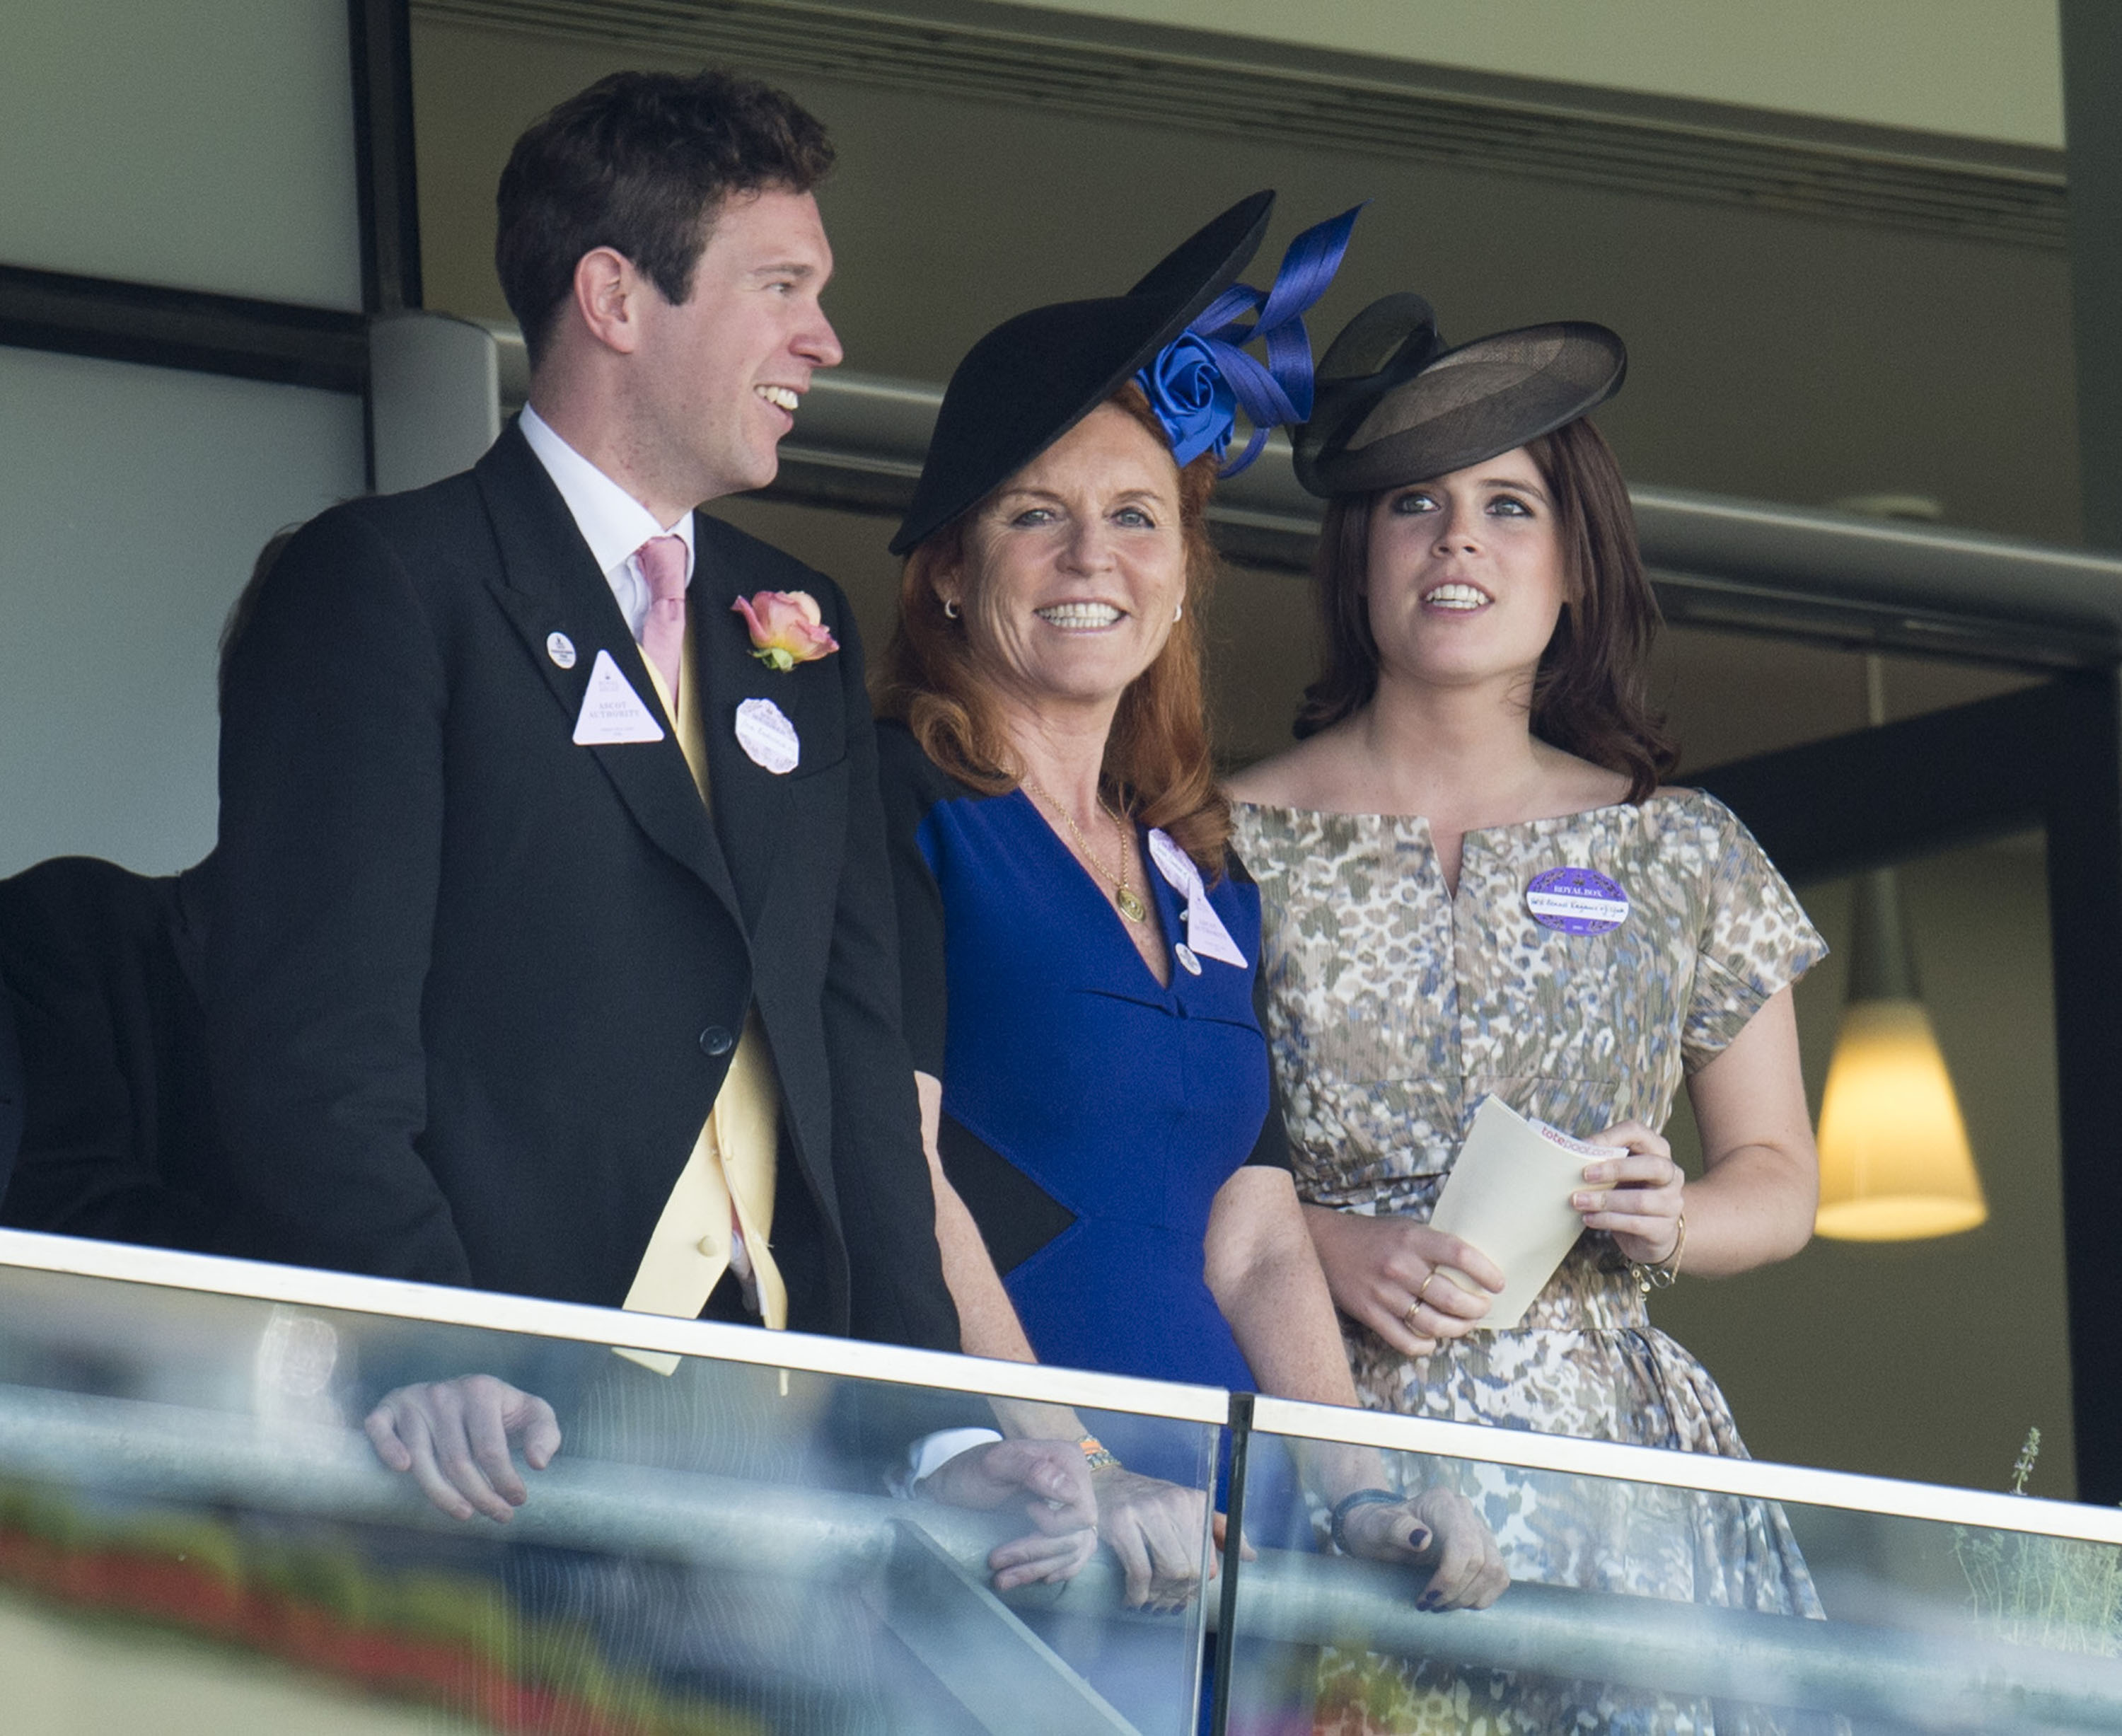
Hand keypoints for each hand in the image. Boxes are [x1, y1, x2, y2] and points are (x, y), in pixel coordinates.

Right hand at [364, 1375, 560, 1522]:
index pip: (490, 1448)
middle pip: (457, 1460)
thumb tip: (537, 1464)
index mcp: (481, 1390)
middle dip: (480, 1495)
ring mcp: (414, 1400)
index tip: (518, 1502)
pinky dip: (387, 1448)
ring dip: (441, 1494)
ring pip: (422, 1458)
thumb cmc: (501, 1411)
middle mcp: (445, 1393)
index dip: (504, 1481)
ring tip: (465, 1515)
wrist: (464, 1392)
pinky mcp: (389, 1408)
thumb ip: (545, 1433)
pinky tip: (403, 1469)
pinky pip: (379, 1428)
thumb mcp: (532, 1414)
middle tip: (498, 1516)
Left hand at [919, 1439, 1099, 1589]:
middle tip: (996, 1560)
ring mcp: (1071, 1507)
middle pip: (1075, 1535)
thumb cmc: (972, 1471)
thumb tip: (1070, 1492)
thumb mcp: (995, 1464)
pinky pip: (1075, 1556)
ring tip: (1002, 1579)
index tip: (1025, 1513)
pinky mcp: (1063, 1527)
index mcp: (1067, 1461)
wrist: (955, 1487)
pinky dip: (1057, 1569)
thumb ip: (1031, 1469)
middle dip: (1035, 1553)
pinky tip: (1038, 1578)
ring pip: (1072, 1551)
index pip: (1082, 1512)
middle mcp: (1077, 1483)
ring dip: (1037, 1568)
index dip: (1055, 1524)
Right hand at [1092, 1466, 1251, 1610]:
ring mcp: (1146, 1512)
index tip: (1185, 1595)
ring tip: (1150, 1603)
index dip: (1197, 1586)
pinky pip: (1140, 1572)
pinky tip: (1134, 1598)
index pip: (1208, 1560)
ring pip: (1168, 1571)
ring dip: (1158, 1597)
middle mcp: (1174, 1503)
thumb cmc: (1148, 1502)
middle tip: (1165, 1604)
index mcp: (1193, 1502)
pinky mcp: (1120, 1523)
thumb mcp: (1186, 1508)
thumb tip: (1250, 1556)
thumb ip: (1219, 1529)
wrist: (1104, 1485)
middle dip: (1177, 1595)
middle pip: (1189, 1569)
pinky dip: (1138, 1594)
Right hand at [1304, 1207, 1505, 1358]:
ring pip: (1433, 1324)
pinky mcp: (1370, 1313)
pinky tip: (1432, 1340)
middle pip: (1452, 1298)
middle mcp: (1400, 1266)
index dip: (1486, 1272)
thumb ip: (1433, 1246)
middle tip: (1482, 1308)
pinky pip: (1406, 1340)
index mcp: (1413, 1239)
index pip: (1460, 1254)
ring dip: (1457, 1329)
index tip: (1498, 1284)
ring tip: (1463, 1324)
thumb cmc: (1372, 1236)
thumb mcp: (1405, 1228)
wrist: (1325, 1244)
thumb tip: (1473, 1270)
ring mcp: (1384, 1292)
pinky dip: (1425, 1346)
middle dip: (1476, 1309)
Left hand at [1334, 1487, 1507, 1609]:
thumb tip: (1423, 1538)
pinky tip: (1459, 1601)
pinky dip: (1484, 1596)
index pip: (1463, 1545)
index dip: (1450, 1579)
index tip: (1425, 1599)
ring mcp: (1479, 1530)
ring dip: (1471, 1597)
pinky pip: (1500, 1576)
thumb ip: (1394, 1527)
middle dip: (1456, 1593)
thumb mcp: (1375, 1528)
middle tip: (1430, 1605)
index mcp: (1442, 1503)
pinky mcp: (1485, 1548)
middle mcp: (1465, 1512)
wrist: (1381, 1530)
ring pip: (1495, 1570)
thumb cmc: (1375, 1529)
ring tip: (1443, 1605)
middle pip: (1481, 1562)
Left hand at [1573, 1120, 1683, 1264]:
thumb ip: (1602, 1161)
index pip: (1637, 1132)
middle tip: (1584, 1175)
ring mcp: (1671, 1203)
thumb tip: (1565, 1155)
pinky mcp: (1663, 1229)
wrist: (1651, 1234)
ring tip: (1578, 1201)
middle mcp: (1671, 1174)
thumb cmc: (1627, 1193)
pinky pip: (1635, 1224)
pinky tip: (1588, 1218)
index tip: (1583, 1147)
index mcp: (1657, 1150)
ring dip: (1604, 1200)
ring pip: (1640, 1200)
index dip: (1609, 1137)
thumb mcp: (1618, 1173)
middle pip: (1652, 1165)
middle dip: (1616, 1169)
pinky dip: (1608, 1220)